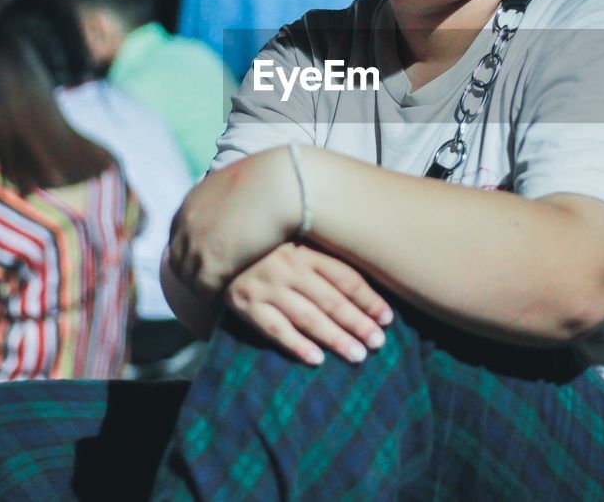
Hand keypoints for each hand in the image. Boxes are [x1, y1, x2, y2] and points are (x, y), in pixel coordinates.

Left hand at [167, 148, 301, 296]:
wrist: (283, 186)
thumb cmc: (273, 181)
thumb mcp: (239, 184)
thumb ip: (229, 199)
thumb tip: (239, 203)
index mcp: (190, 204)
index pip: (180, 240)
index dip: (194, 255)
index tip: (210, 265)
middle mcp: (185, 226)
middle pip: (180, 263)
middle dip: (196, 275)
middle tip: (216, 287)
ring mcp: (195, 247)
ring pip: (191, 281)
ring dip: (208, 289)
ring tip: (228, 296)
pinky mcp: (211, 266)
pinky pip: (206, 293)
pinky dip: (218, 298)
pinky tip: (235, 299)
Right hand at [225, 242, 392, 365]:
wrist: (216, 246)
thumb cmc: (266, 248)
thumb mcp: (295, 244)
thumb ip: (323, 259)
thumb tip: (364, 287)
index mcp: (305, 250)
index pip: (345, 277)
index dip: (368, 299)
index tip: (387, 318)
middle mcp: (288, 267)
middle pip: (331, 300)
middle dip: (358, 323)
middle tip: (378, 343)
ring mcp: (266, 287)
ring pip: (307, 318)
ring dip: (335, 338)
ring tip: (358, 355)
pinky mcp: (246, 306)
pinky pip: (275, 330)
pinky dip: (297, 345)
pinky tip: (317, 359)